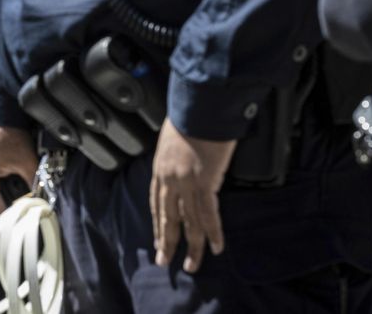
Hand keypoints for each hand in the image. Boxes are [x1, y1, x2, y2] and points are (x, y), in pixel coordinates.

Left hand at [150, 118, 235, 273]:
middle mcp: (169, 179)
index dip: (159, 223)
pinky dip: (212, 232)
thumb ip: (175, 155)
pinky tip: (216, 247)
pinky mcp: (204, 182)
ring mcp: (185, 182)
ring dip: (191, 246)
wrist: (199, 105)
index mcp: (159, 168)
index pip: (156, 203)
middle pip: (167, 217)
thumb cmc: (189, 116)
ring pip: (188, 221)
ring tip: (192, 266)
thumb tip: (182, 162)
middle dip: (167, 241)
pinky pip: (208, 213)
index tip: (160, 239)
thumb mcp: (172, 138)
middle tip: (165, 262)